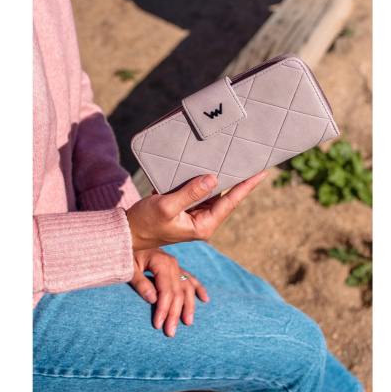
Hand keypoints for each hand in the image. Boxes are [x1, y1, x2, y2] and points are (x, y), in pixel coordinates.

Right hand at [126, 170, 267, 250]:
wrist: (128, 232)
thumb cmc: (145, 223)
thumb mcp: (166, 206)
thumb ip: (189, 192)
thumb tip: (213, 179)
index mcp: (203, 225)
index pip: (231, 202)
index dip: (247, 186)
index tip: (262, 172)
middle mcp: (203, 221)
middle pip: (225, 197)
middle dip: (236, 180)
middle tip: (250, 161)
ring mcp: (195, 216)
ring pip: (211, 193)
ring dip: (216, 178)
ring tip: (230, 159)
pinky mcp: (186, 210)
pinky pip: (198, 192)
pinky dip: (199, 181)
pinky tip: (202, 167)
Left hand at [130, 247, 208, 336]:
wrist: (128, 239)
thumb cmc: (125, 256)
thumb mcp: (128, 268)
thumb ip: (140, 282)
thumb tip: (153, 299)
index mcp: (160, 262)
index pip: (166, 291)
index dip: (164, 309)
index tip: (158, 325)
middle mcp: (172, 263)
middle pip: (178, 292)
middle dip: (175, 314)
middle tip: (170, 333)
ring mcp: (175, 265)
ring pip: (187, 288)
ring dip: (189, 306)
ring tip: (188, 322)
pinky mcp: (175, 268)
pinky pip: (190, 279)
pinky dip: (198, 289)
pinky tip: (205, 299)